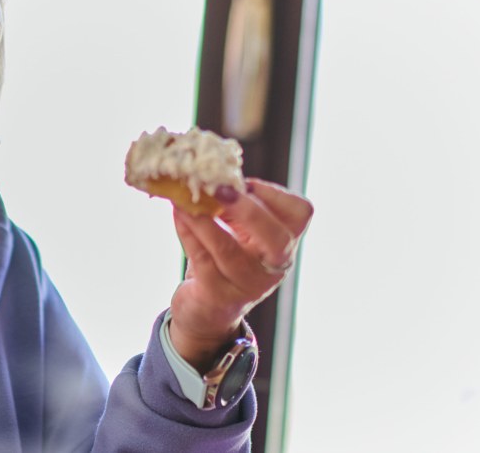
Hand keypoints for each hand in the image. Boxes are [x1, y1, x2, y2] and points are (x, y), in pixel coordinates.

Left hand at [167, 179, 312, 370]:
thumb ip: (234, 203)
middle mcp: (274, 267)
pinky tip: (178, 215)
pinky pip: (202, 260)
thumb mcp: (239, 229)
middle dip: (249, 211)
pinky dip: (188, 233)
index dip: (274, 194)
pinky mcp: (218, 296)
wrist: (207, 309)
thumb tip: (211, 169)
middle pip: (277, 239)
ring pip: (228, 250)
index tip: (244, 182)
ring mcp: (248, 285)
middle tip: (219, 189)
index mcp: (285, 243)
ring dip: (204, 220)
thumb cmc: (226, 256)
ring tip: (184, 199)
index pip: (300, 214)